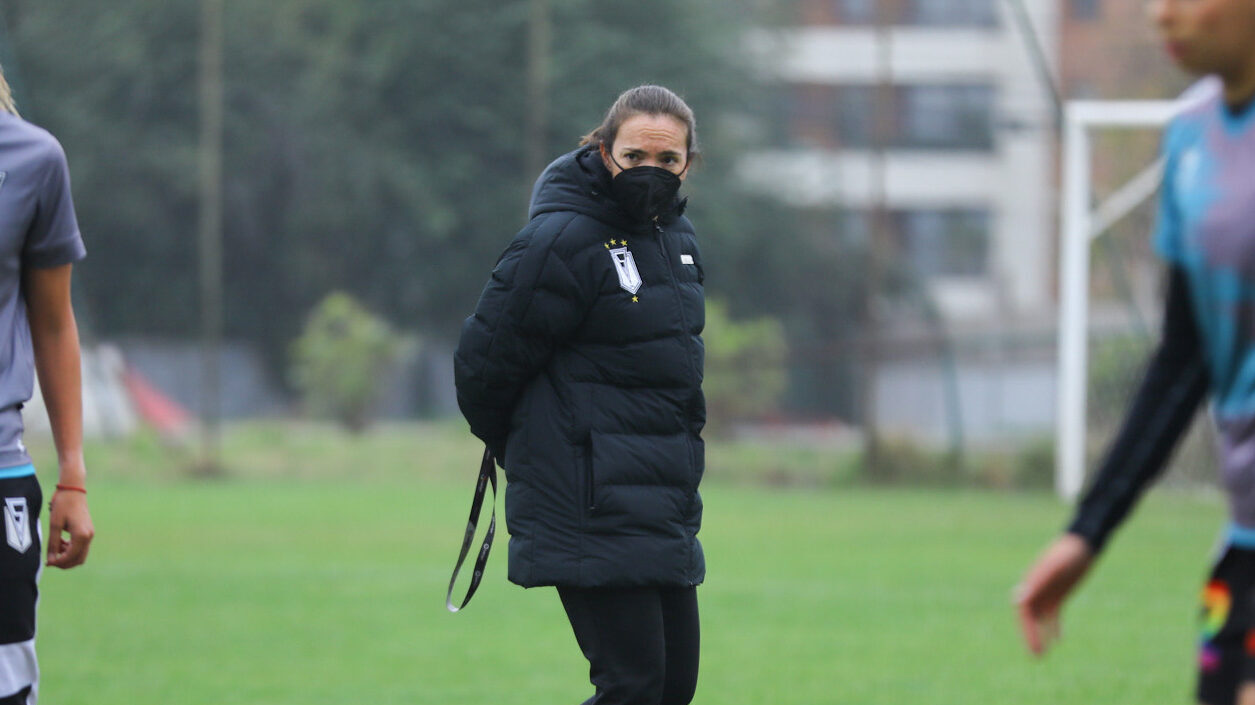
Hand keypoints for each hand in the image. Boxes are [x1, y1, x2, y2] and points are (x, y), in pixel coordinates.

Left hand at [46, 488, 93, 568]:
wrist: (73, 490)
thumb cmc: (63, 505)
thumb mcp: (55, 525)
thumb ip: (53, 543)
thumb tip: (51, 560)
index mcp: (81, 535)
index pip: (70, 556)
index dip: (58, 562)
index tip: (47, 562)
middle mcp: (89, 536)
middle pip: (78, 559)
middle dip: (64, 563)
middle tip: (50, 560)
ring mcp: (90, 534)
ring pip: (80, 555)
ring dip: (68, 557)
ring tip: (55, 550)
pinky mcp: (88, 532)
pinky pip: (81, 547)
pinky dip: (71, 550)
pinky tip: (61, 544)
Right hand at [1014, 533, 1093, 656]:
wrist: (1084, 544)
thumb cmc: (1068, 554)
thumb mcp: (1055, 568)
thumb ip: (1037, 582)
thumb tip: (1018, 599)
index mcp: (1031, 584)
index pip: (1024, 612)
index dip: (1027, 630)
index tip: (1034, 646)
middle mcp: (1035, 590)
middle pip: (1029, 618)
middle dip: (1031, 636)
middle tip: (1036, 656)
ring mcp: (1046, 592)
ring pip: (1040, 619)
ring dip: (1040, 635)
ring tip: (1043, 654)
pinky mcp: (1058, 594)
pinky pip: (1053, 614)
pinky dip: (1054, 627)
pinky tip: (1058, 640)